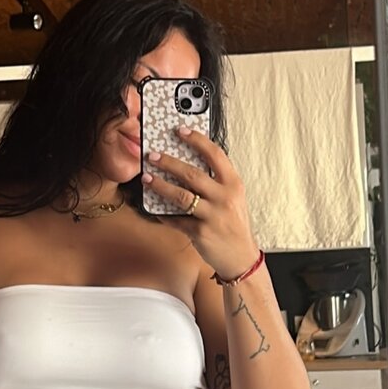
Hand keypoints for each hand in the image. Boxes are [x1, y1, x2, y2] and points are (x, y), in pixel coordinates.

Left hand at [141, 125, 260, 280]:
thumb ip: (217, 182)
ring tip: (146, 178)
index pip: (215, 155)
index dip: (196, 140)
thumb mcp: (233, 198)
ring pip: (181, 196)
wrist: (241, 257)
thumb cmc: (234, 225)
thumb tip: (188, 164)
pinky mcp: (200, 233)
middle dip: (169, 163)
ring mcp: (212, 216)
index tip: (180, 130)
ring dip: (160, 185)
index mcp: (233, 184)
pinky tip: (153, 208)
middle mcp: (224, 198)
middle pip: (192, 174)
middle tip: (152, 155)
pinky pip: (176, 220)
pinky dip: (163, 214)